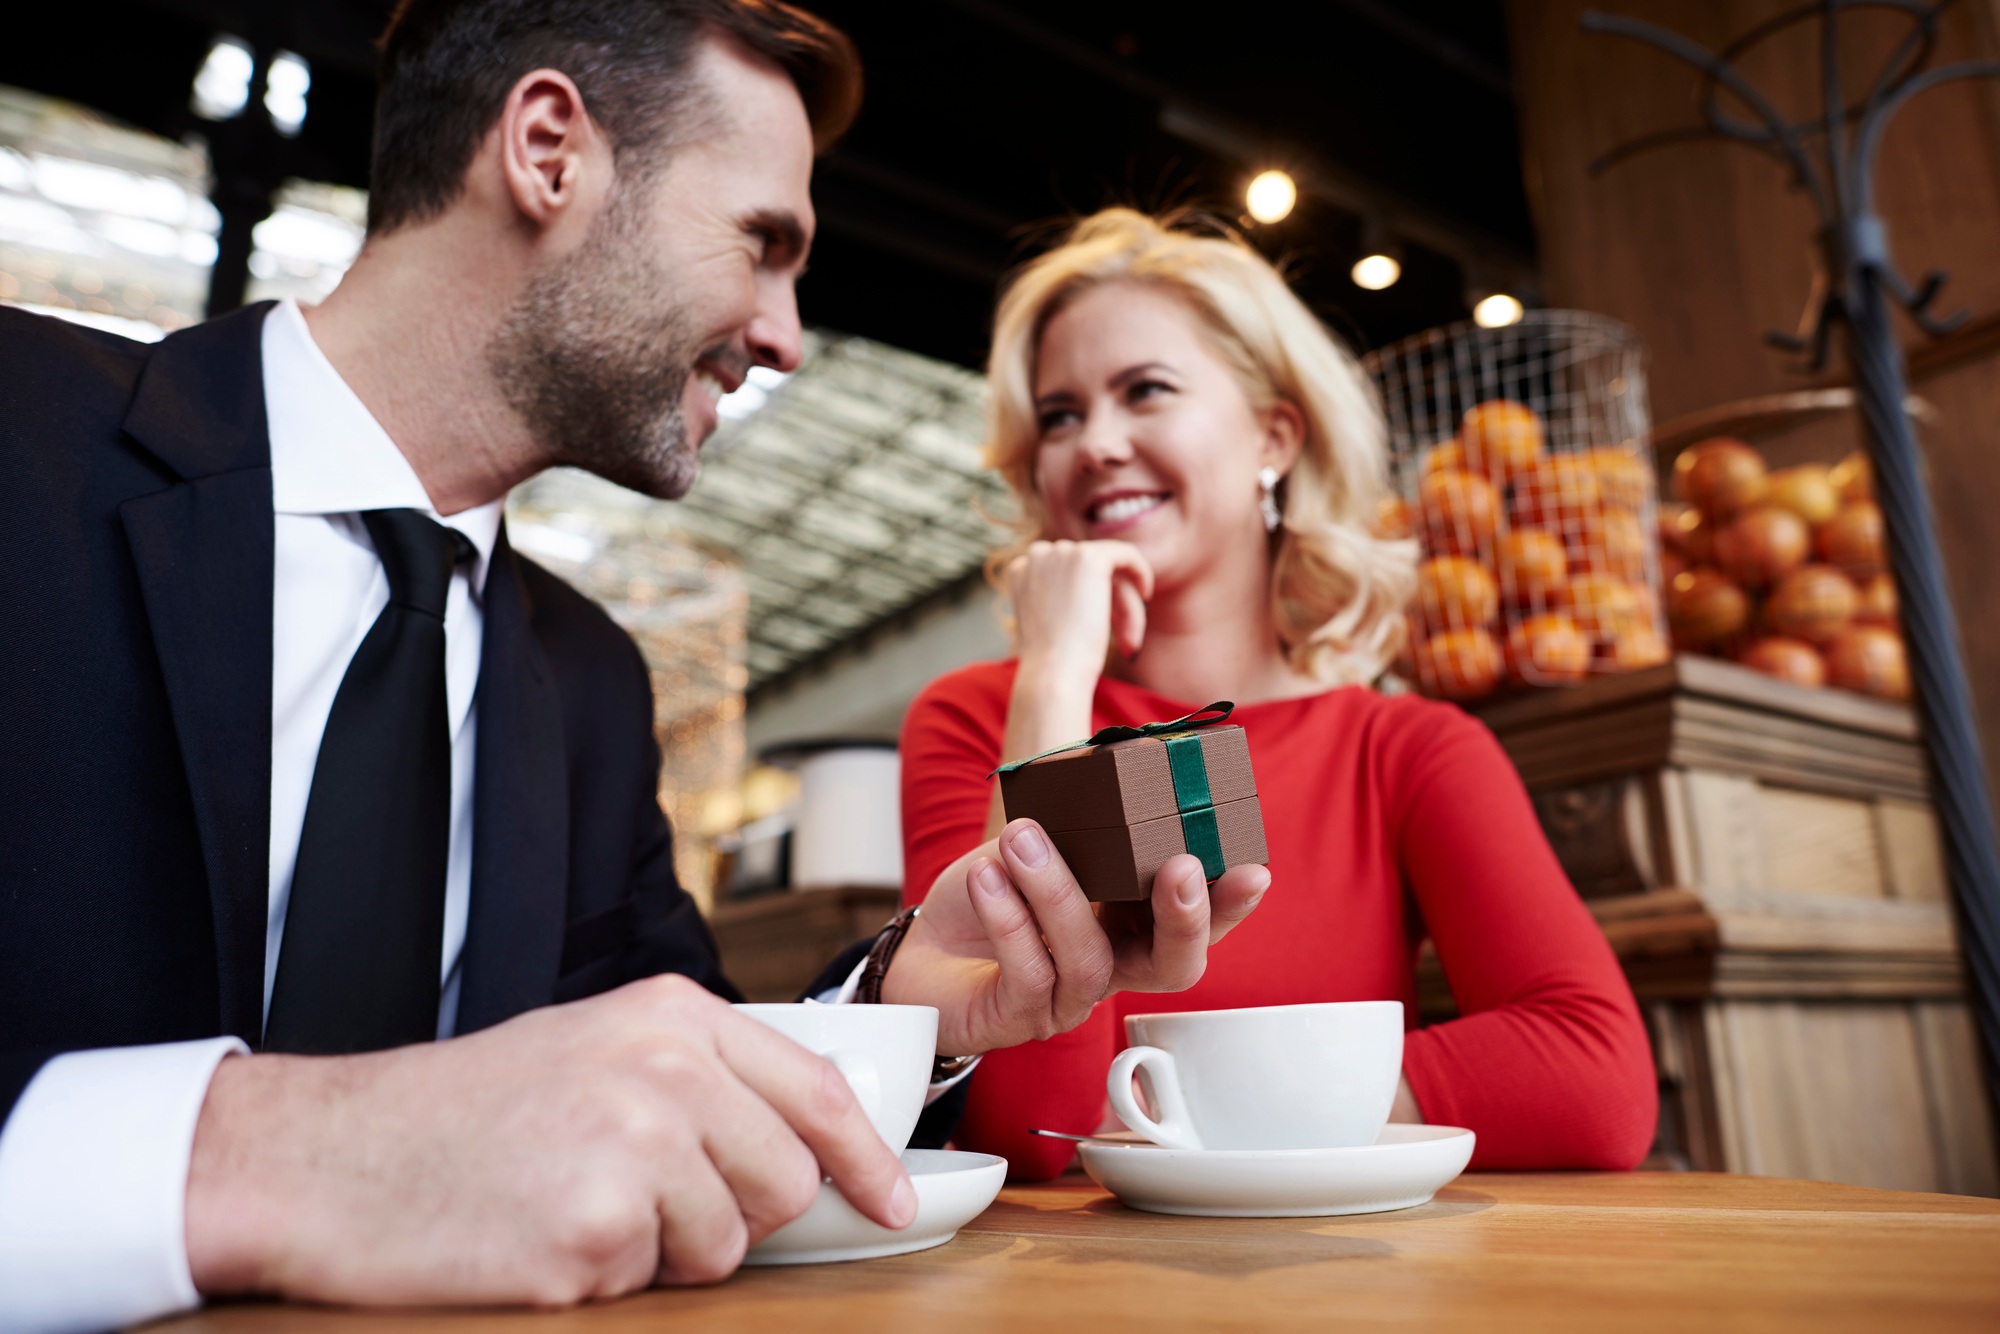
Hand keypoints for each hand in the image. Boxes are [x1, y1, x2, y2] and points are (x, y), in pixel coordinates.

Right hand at [184, 975, 912, 1304]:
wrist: (327, 1155)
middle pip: (784, 1181)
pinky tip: (537, 1238)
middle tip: (641, 1201)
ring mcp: (632, 1150)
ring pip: (724, 1246)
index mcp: (668, 1015)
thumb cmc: (458, 1111)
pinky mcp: (593, 1233)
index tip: (896, 1200)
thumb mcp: (590, 1047)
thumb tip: (803, 1144)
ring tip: (573, 1207)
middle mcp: (664, 1071)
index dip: (868, 1156)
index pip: (813, 1088)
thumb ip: (697, 1079)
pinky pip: (648, 1286)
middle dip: (733, 1213)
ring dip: (662, 1252)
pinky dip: (601, 1280)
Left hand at [880, 818, 1268, 1055]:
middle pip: (1174, 967)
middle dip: (1187, 918)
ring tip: (1024, 838)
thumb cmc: (988, 893)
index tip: (1253, 869)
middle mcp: (1111, 967)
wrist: (919, 946)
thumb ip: (1074, 815)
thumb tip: (1111, 762)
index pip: (1198, 921)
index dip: (1230, 903)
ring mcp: (1067, 999)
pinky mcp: (1017, 1017)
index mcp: (1129, 923)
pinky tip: (987, 876)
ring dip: (1060, 892)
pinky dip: (1009, 917)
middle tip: (1179, 867)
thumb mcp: (1035, 839)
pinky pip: (1027, 971)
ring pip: (1090, 960)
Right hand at [1005, 539, 1152, 677]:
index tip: (1104, 631)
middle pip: (1090, 572)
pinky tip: (1146, 594)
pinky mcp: (1088, 558)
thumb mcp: (1049, 622)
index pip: (1067, 574)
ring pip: (1110, 571)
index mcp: (1021, 570)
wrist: (1053, 673)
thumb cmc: (1053, 662)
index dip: (1090, 600)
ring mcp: (1062, 553)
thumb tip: (1091, 588)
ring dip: (1125, 606)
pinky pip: (1126, 554)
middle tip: (1126, 643)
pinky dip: (1140, 572)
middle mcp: (1037, 555)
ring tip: (1130, 642)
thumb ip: (1062, 597)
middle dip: (1112, 604)